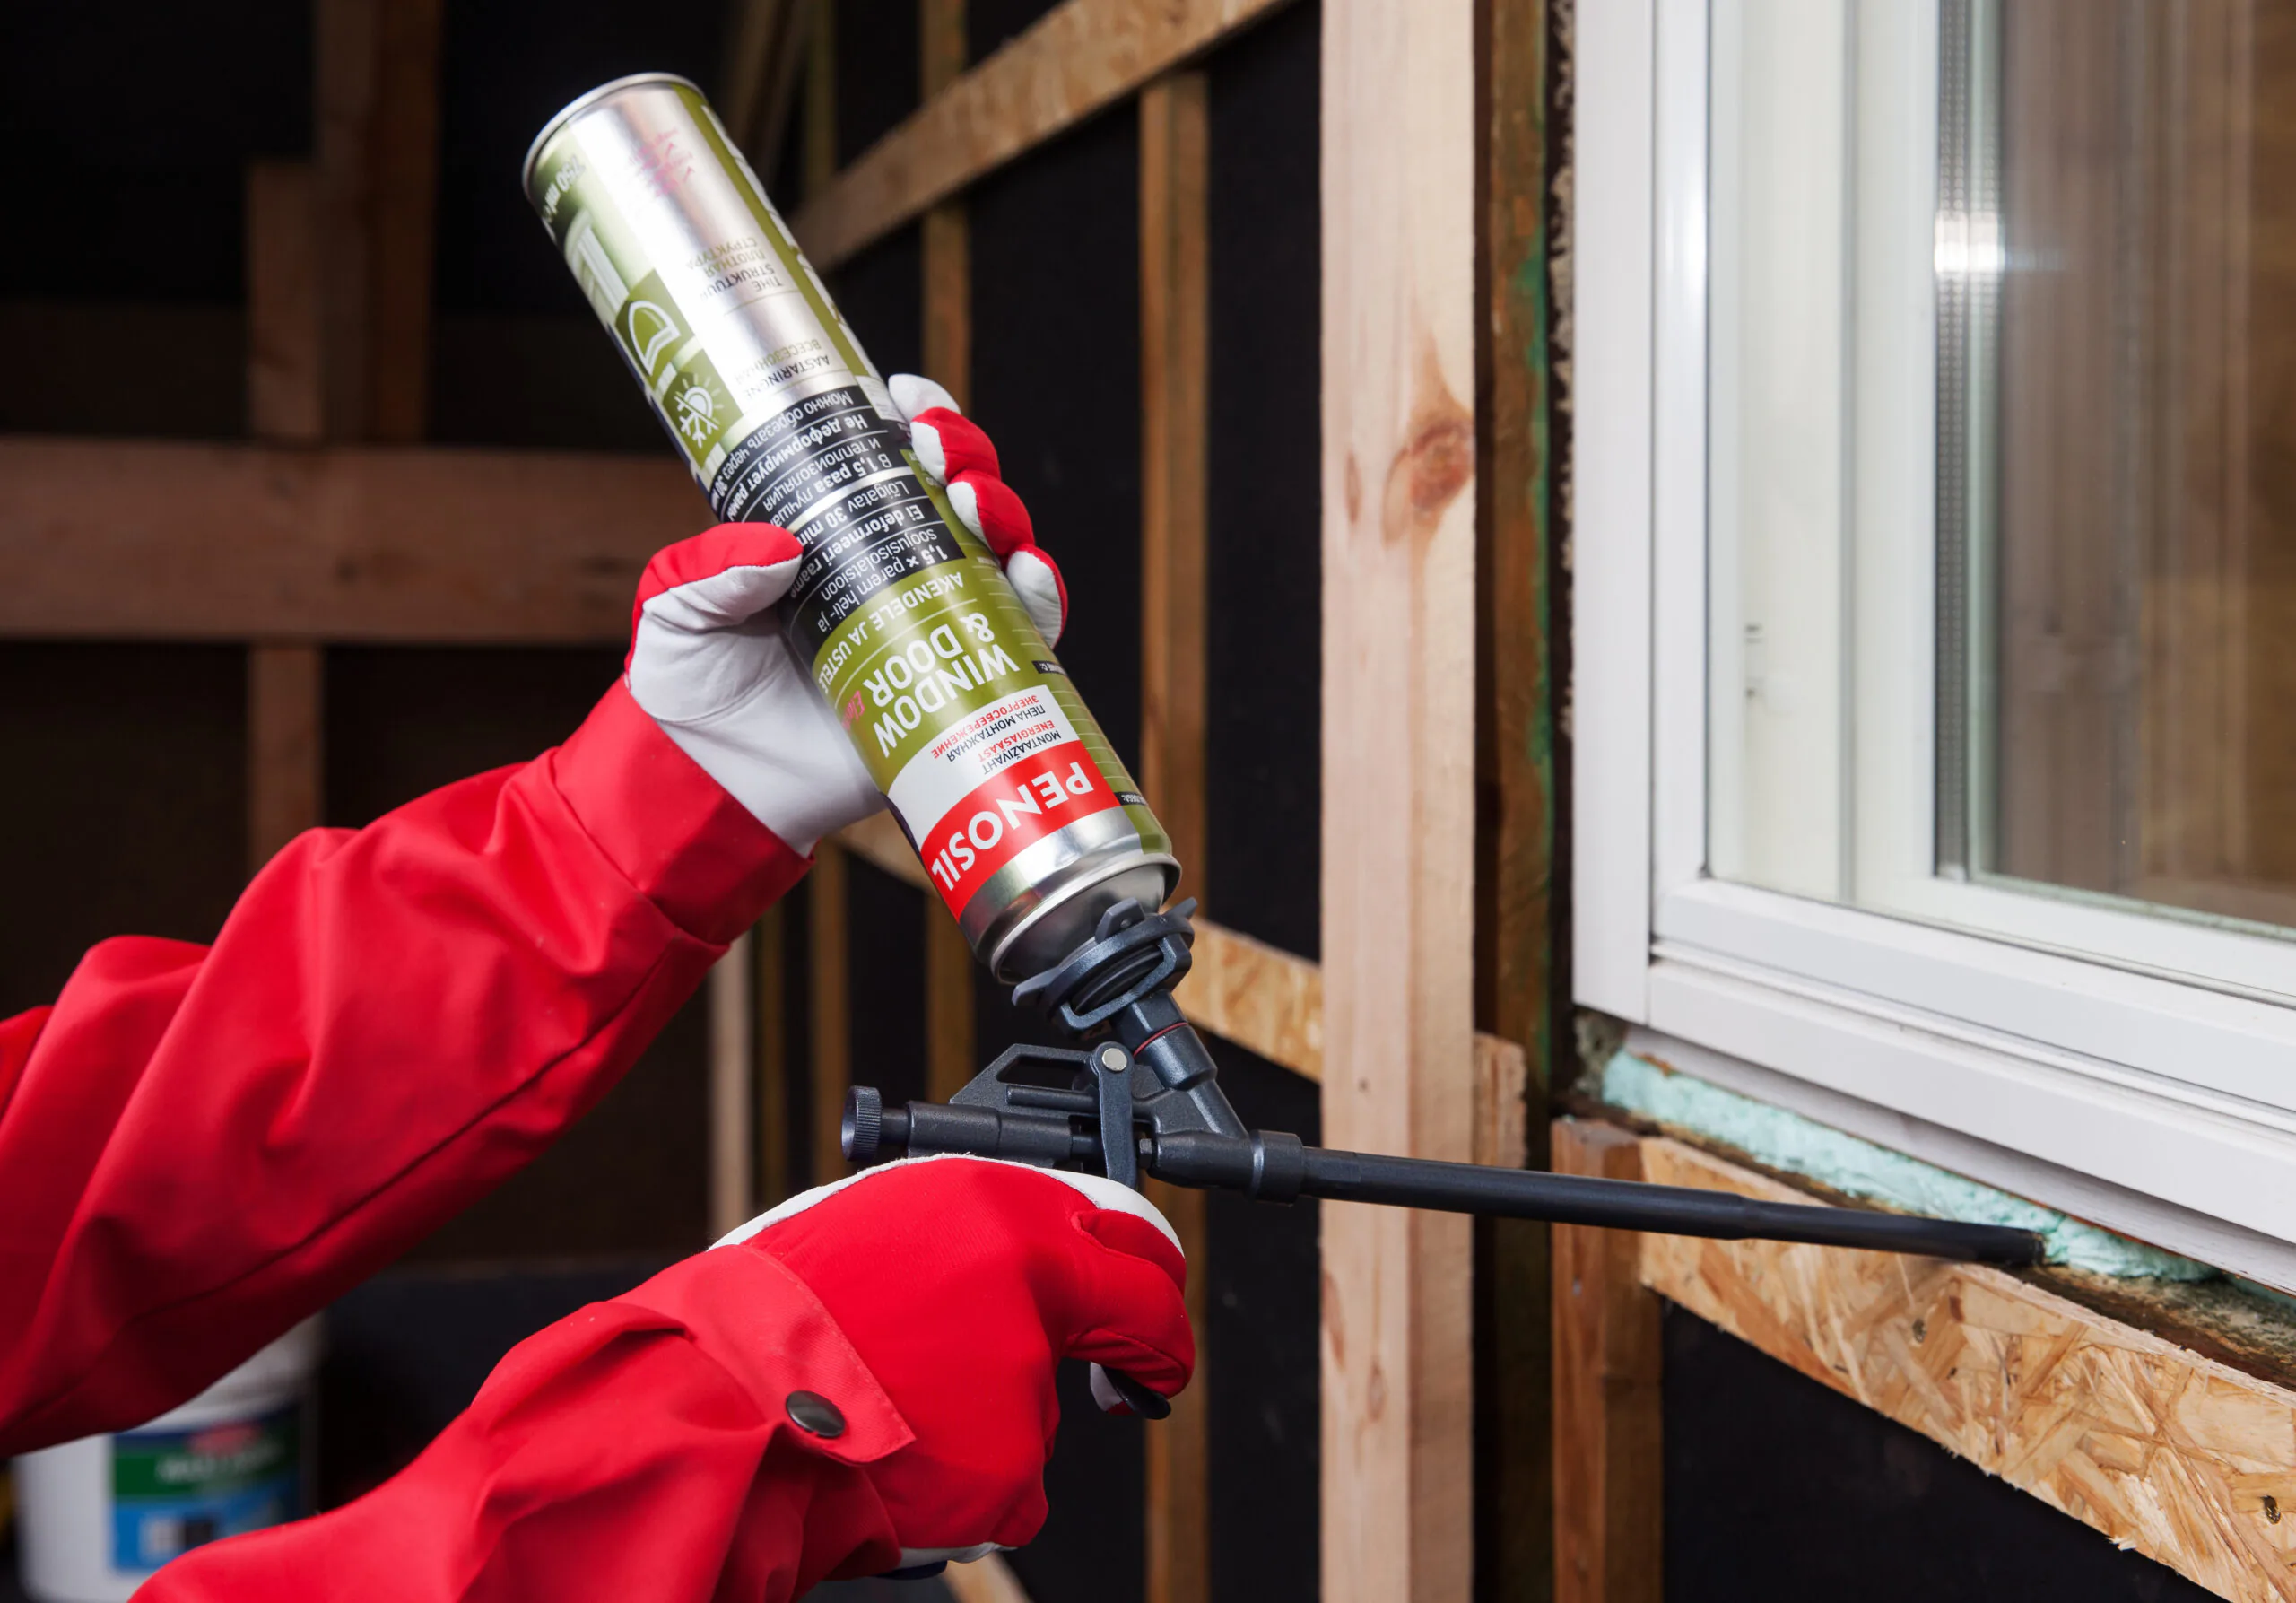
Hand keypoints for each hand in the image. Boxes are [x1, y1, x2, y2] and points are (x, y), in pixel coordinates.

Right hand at [130, 1157, 1188, 1602]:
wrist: (699, 1412)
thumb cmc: (762, 1318)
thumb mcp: (872, 1228)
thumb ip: (967, 1238)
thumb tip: (1032, 1255)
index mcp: (991, 1202)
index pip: (1127, 1224)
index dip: (1151, 1265)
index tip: (1156, 1289)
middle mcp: (1026, 1278)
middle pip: (1145, 1310)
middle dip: (1148, 1348)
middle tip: (1137, 1374)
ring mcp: (1024, 1380)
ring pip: (1043, 1410)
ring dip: (994, 1420)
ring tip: (886, 1409)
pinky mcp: (1009, 1470)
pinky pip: (1004, 1485)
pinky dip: (961, 1484)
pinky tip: (886, 1460)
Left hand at [624, 376, 1065, 854]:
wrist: (712, 792)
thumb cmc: (694, 696)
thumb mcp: (676, 611)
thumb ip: (710, 570)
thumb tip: (783, 549)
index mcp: (834, 538)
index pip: (889, 462)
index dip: (913, 419)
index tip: (906, 397)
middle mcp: (894, 574)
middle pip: (958, 495)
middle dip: (966, 455)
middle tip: (941, 448)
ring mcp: (932, 628)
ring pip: (998, 552)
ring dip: (1004, 511)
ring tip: (976, 502)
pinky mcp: (958, 689)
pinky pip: (1021, 639)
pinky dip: (1039, 600)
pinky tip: (1026, 571)